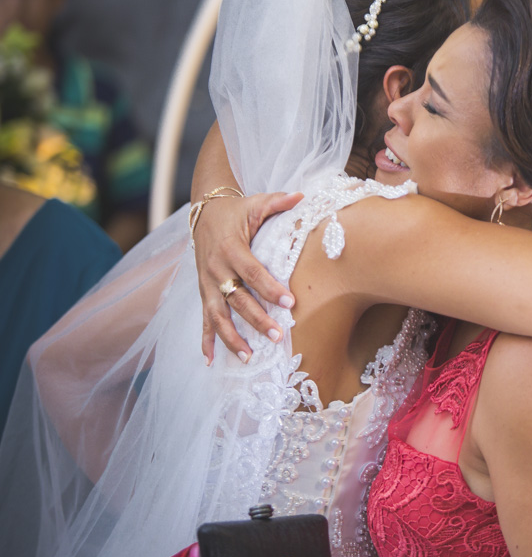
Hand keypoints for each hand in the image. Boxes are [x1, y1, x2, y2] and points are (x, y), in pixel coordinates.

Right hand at [195, 192, 302, 362]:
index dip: (270, 287)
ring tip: (249, 358)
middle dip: (256, 319)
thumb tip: (303, 196)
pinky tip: (210, 360)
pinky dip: (206, 340)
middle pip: (237, 299)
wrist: (204, 212)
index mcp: (231, 248)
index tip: (290, 302)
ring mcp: (207, 283)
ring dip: (231, 338)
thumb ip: (279, 202)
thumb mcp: (256, 203)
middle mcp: (216, 269)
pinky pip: (203, 319)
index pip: (253, 271)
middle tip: (278, 336)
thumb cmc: (237, 211)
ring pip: (217, 315)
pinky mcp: (203, 292)